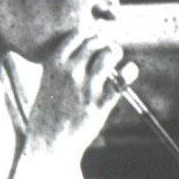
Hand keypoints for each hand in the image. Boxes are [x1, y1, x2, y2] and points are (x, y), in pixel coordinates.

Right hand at [25, 30, 135, 158]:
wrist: (49, 144)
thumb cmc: (48, 115)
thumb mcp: (47, 84)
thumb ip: (61, 67)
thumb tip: (83, 52)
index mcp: (54, 64)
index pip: (77, 34)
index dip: (90, 33)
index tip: (96, 37)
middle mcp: (70, 71)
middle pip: (95, 41)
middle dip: (105, 42)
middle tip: (108, 49)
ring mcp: (86, 87)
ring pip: (109, 54)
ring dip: (116, 53)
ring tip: (117, 58)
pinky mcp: (100, 103)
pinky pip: (122, 80)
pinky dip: (130, 72)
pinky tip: (131, 70)